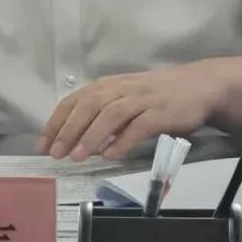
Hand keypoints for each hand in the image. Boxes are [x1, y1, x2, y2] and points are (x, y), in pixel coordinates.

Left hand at [36, 62, 223, 160]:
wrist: (198, 86)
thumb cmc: (157, 95)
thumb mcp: (126, 98)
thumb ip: (103, 115)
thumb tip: (78, 140)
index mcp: (109, 85)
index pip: (75, 100)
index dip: (57, 121)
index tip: (43, 143)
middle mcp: (122, 89)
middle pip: (89, 105)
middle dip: (69, 129)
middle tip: (56, 153)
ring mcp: (142, 100)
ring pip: (111, 114)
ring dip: (92, 135)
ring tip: (78, 157)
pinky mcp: (161, 113)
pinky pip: (139, 126)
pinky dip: (123, 141)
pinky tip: (111, 156)